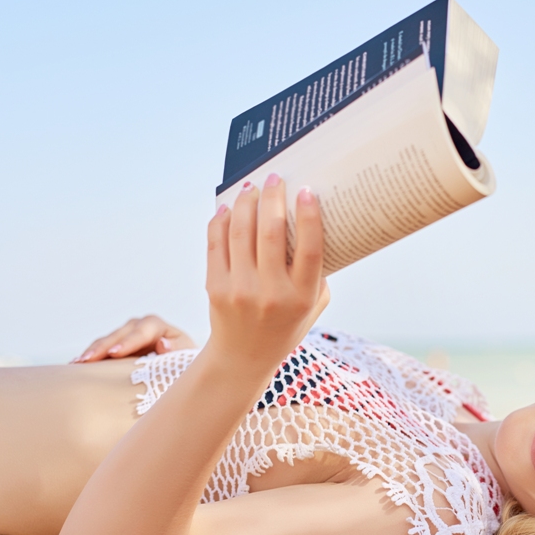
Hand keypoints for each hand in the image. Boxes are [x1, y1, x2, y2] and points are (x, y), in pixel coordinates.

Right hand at [73, 315, 196, 362]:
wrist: (179, 368)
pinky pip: (101, 350)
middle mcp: (141, 327)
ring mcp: (126, 336)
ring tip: (77, 364)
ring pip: (107, 340)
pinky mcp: (117, 346)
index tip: (116, 353)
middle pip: (120, 333)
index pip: (144, 329)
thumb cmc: (184, 364)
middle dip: (103, 346)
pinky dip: (90, 357)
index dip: (129, 341)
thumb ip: (177, 351)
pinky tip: (75, 367)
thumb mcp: (186, 359)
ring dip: (92, 351)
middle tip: (88, 360)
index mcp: (160, 327)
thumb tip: (163, 344)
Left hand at [205, 174, 328, 369]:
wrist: (244, 357)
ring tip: (252, 187)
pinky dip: (222, 221)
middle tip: (275, 178)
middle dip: (273, 198)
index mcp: (301, 297)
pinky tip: (229, 209)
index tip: (306, 191)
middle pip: (271, 233)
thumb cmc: (285, 325)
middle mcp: (271, 293)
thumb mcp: (313, 306)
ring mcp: (240, 290)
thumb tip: (313, 223)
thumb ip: (319, 273)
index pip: (309, 250)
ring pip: (240, 232)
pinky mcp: (215, 287)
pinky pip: (217, 243)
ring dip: (246, 203)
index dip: (309, 217)